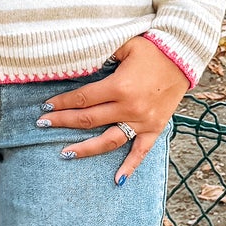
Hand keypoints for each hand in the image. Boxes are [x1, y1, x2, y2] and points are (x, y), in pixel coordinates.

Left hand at [37, 37, 189, 183]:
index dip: (62, 103)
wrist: (183, 56)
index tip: (47, 106)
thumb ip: (101, 54)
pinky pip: (141, 151)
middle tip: (42, 124)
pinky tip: (117, 180)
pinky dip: (130, 166)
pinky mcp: (154, 128)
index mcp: (119, 87)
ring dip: (85, 148)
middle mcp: (128, 107)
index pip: (82, 99)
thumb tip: (78, 60)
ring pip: (108, 140)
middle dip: (62, 122)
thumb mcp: (124, 45)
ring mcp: (142, 121)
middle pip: (88, 120)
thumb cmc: (152, 48)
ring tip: (65, 154)